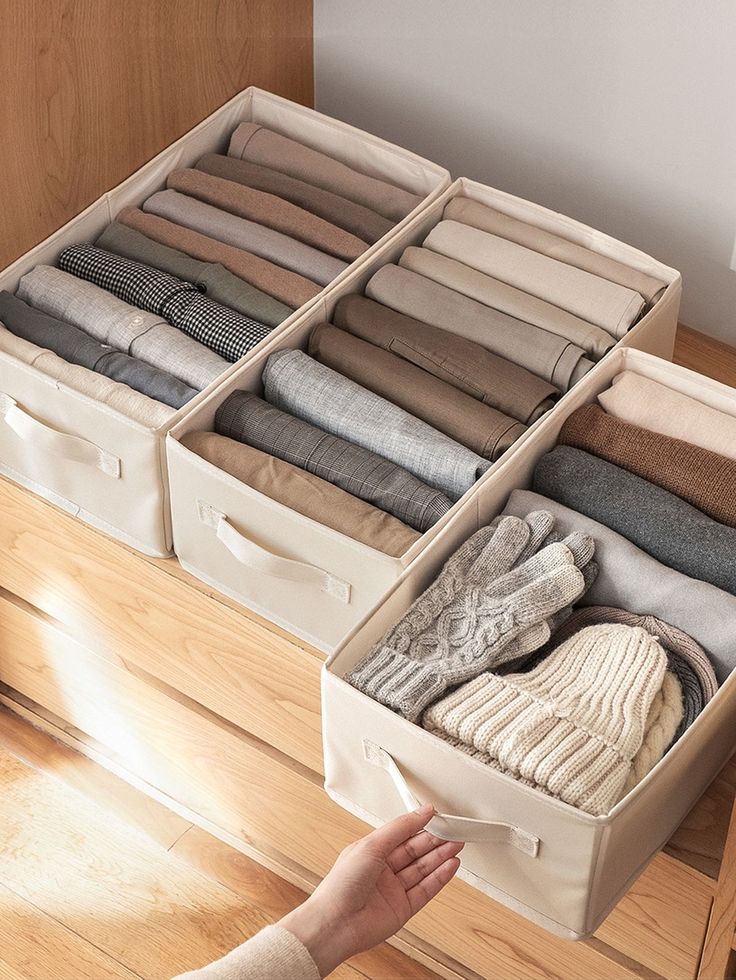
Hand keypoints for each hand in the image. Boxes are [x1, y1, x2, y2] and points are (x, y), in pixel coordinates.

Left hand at [280, 804, 462, 975]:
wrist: (335, 924)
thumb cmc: (342, 884)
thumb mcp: (372, 845)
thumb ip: (401, 828)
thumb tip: (422, 811)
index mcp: (372, 852)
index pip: (402, 834)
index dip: (421, 825)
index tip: (438, 817)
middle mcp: (383, 870)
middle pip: (416, 851)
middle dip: (435, 841)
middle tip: (454, 831)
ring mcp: (394, 890)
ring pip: (423, 869)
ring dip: (441, 857)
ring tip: (458, 845)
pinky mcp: (403, 909)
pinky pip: (426, 890)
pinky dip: (440, 878)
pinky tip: (451, 866)